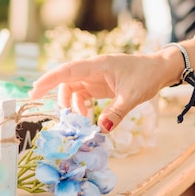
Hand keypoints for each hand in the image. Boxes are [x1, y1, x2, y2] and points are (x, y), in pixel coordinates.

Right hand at [29, 53, 165, 131]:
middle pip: (65, 80)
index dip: (49, 79)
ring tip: (75, 119)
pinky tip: (85, 116)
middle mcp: (92, 69)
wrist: (160, 69)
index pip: (67, 70)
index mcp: (97, 65)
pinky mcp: (98, 85)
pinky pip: (81, 94)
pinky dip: (79, 106)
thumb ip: (116, 112)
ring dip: (69, 104)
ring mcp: (94, 77)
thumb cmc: (147, 76)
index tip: (35, 90)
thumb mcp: (133, 96)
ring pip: (71, 88)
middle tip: (52, 111)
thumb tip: (101, 129)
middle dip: (56, 95)